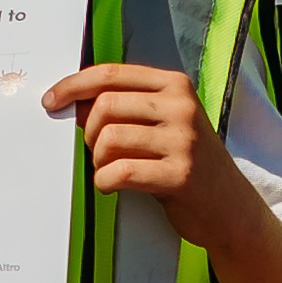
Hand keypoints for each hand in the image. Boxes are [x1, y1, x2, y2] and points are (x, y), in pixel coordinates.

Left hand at [52, 60, 257, 245]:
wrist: (230, 208)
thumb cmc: (186, 163)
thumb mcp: (166, 123)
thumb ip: (127, 107)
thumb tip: (73, 103)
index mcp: (175, 86)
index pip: (111, 74)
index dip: (73, 86)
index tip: (51, 101)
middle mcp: (181, 107)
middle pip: (105, 106)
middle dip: (89, 132)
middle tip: (98, 152)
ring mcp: (183, 141)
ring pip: (109, 139)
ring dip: (98, 160)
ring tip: (109, 171)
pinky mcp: (179, 175)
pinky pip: (120, 172)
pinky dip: (105, 182)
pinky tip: (112, 186)